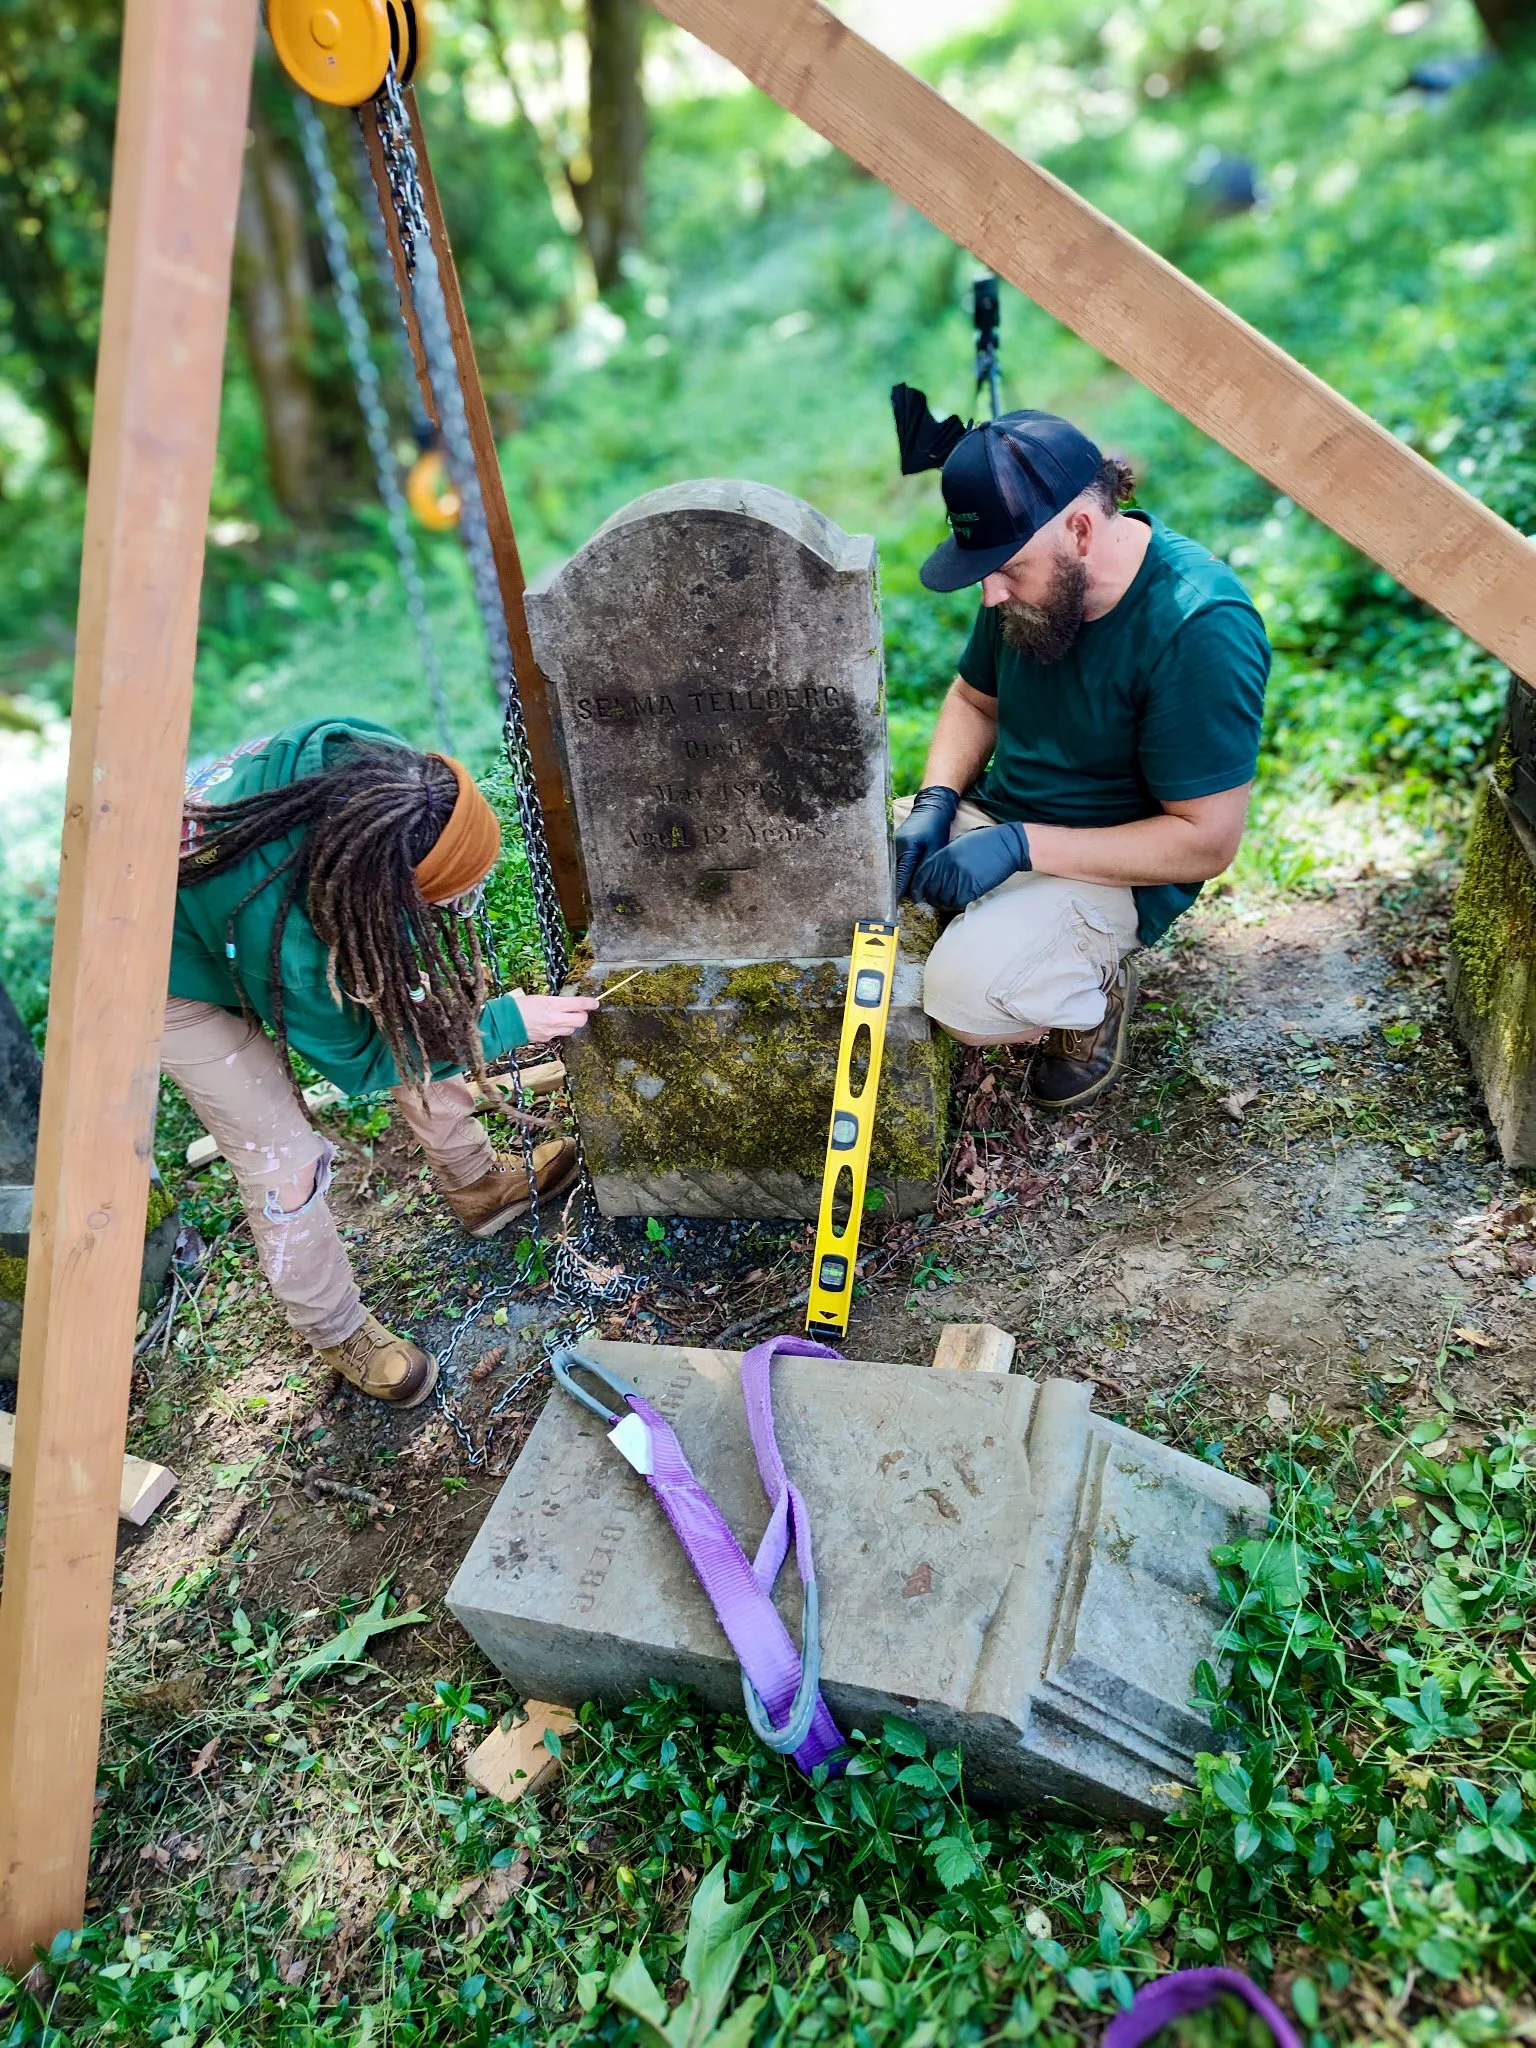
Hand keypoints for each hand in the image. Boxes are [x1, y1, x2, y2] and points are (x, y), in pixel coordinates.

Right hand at [517, 993, 600, 1040]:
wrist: (505, 1023)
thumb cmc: (519, 1006)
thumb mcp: (539, 998)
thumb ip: (556, 1002)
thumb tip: (568, 1004)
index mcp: (552, 1005)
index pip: (578, 1005)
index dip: (589, 1003)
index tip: (595, 1003)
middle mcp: (555, 1020)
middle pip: (581, 1021)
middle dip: (582, 1016)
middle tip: (578, 1011)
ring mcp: (552, 1031)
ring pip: (572, 1030)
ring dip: (572, 1024)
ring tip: (564, 1018)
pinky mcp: (547, 1039)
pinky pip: (560, 1034)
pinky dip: (561, 1029)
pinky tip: (553, 1024)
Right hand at [893, 786, 959, 898]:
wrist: (931, 807)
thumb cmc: (936, 828)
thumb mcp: (935, 850)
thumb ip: (926, 871)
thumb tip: (918, 895)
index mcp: (907, 850)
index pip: (899, 878)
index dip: (896, 895)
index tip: (892, 910)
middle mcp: (894, 849)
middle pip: (892, 877)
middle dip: (894, 891)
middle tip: (894, 908)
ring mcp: (891, 846)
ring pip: (891, 871)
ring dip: (895, 883)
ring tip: (895, 898)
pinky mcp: (892, 846)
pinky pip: (893, 864)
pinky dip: (895, 874)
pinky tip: (899, 883)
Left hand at [913, 821, 1030, 911]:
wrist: (1007, 846)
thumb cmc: (985, 842)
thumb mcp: (959, 843)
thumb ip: (944, 856)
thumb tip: (932, 870)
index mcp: (944, 854)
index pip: (922, 875)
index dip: (918, 887)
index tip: (918, 892)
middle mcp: (949, 867)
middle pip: (930, 889)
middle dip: (929, 896)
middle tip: (932, 898)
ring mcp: (960, 879)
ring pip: (941, 899)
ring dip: (941, 902)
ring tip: (945, 900)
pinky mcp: (973, 889)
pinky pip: (956, 903)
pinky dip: (953, 904)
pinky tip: (955, 901)